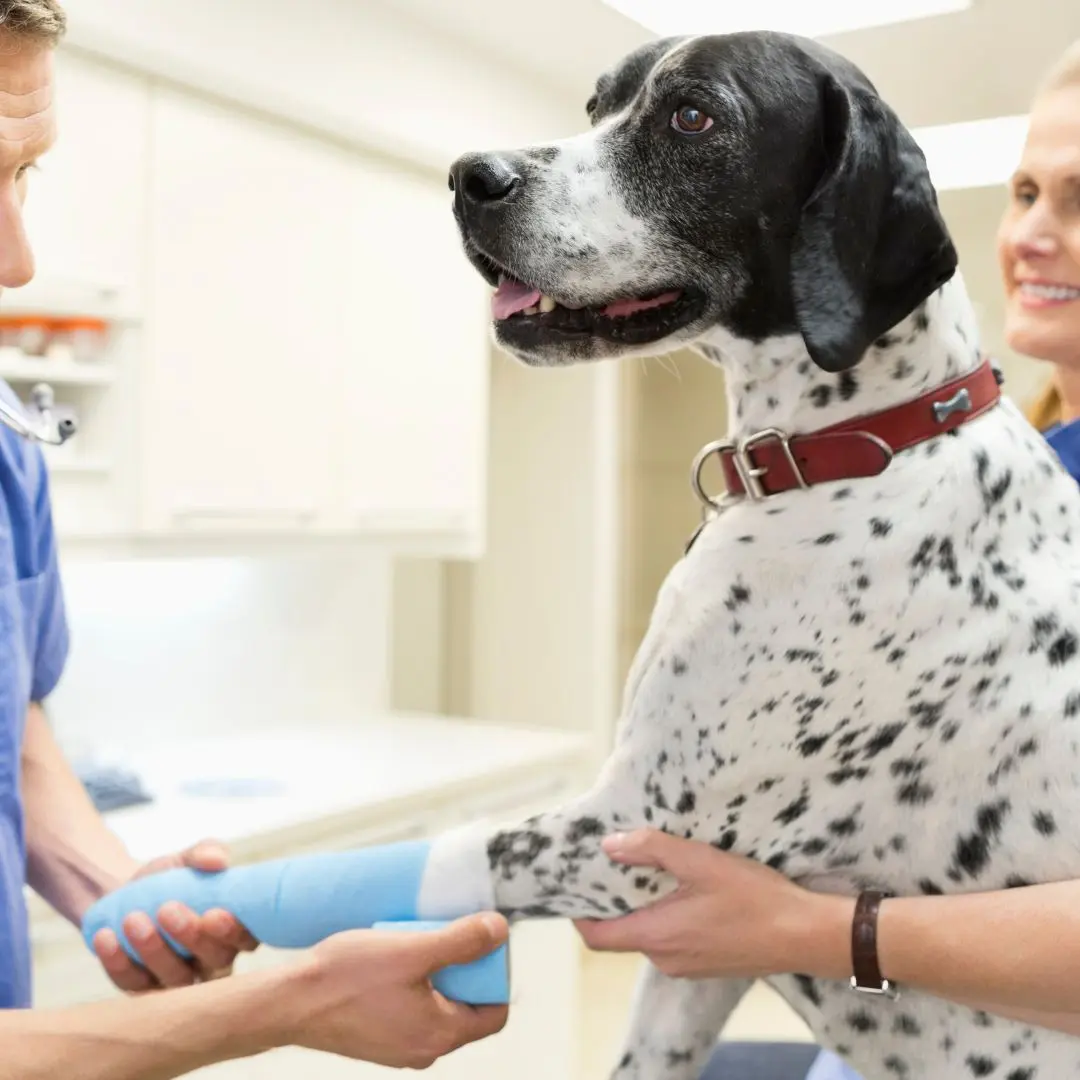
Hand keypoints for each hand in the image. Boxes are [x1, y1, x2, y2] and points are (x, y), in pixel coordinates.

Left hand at [91, 839, 258, 992]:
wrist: (128, 894)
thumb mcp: (188, 858)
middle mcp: (214, 960)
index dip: (234, 932)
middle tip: (167, 909)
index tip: (214, 912)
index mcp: (235, 929)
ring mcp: (179, 979)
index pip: (247, 939)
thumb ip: (205, 852)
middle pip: (215, 962)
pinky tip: (106, 938)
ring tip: (132, 919)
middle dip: (192, 937)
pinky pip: (133, 984)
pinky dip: (118, 963)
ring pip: (175, 979)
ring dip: (153, 950)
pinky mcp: (143, 989)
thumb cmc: (172, 877)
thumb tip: (215, 859)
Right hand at [290, 913, 510, 1068]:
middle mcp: (423, 1049)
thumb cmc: (347, 978)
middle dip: (461, 967)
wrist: (289, 1002)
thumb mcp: (412, 950)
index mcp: (440, 1035)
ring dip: (434, 971)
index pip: (495, 1012)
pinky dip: (411, 982)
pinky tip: (392, 958)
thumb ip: (461, 942)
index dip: (495, 974)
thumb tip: (500, 931)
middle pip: (466, 1006)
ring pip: (437, 1004)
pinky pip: (411, 1007)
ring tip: (414, 942)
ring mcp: (399, 1046)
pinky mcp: (378, 1037)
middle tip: (443, 934)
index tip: (479, 943)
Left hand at [574, 829, 849, 979]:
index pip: (597, 937)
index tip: (579, 884)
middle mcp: (665, 959)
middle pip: (622, 932)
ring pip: (650, 935)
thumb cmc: (754, 898)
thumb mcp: (701, 862)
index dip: (580, 913)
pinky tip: (687, 890)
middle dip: (616, 900)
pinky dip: (668, 917)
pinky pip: (673, 941)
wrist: (805, 935)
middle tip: (619, 862)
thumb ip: (652, 850)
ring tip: (655, 869)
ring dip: (646, 906)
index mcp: (656, 936)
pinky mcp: (708, 964)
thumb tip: (608, 845)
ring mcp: (687, 966)